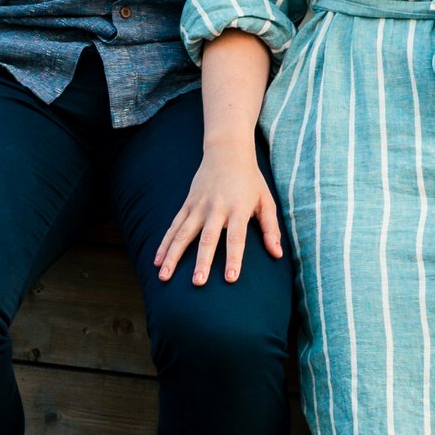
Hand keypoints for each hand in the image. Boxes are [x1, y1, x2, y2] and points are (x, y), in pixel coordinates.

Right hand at [153, 144, 284, 289]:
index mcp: (238, 209)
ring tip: (164, 276)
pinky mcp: (186, 204)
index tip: (230, 278)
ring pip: (183, 234)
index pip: (236, 238)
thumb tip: (278, 254)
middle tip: (197, 282)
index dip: (234, 258)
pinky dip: (164, 244)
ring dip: (173, 256)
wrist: (226, 152)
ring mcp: (198, 206)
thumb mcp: (266, 201)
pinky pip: (173, 227)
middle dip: (202, 261)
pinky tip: (157, 261)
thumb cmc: (250, 180)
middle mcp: (216, 208)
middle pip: (207, 238)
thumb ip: (271, 228)